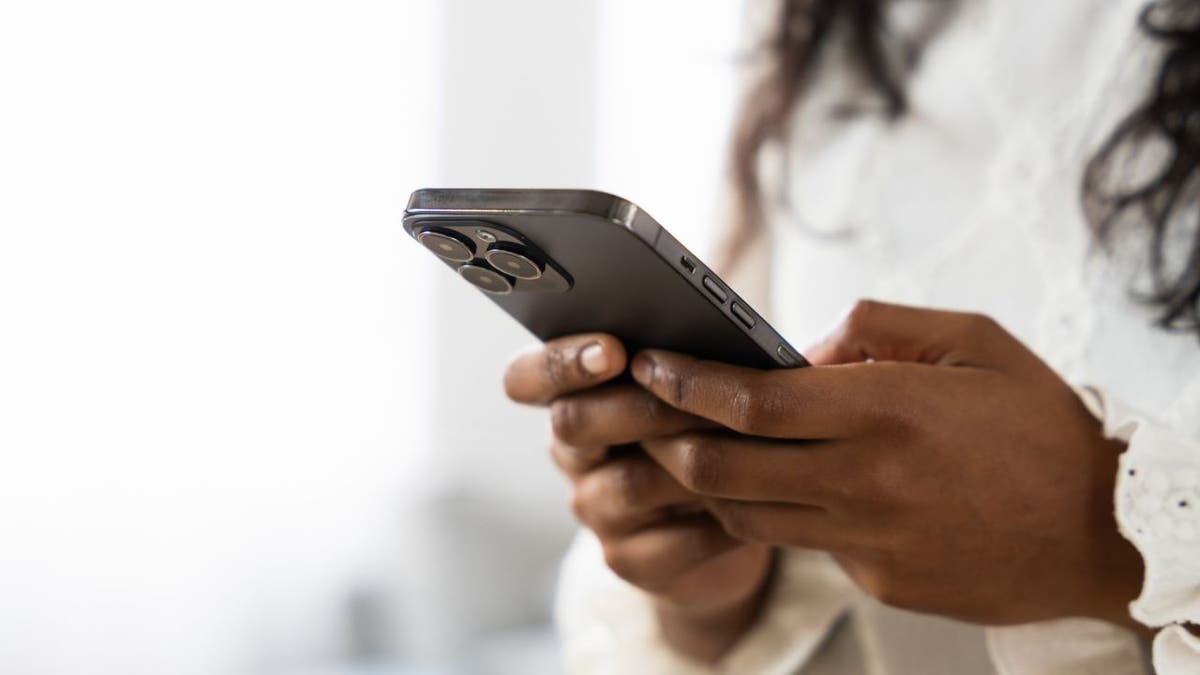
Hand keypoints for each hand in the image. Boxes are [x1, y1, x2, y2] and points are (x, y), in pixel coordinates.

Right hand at [503, 334, 773, 661]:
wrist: (728, 521)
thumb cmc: (711, 427)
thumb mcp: (693, 384)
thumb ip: (683, 358)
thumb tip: (712, 331)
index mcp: (573, 396)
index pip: (525, 377)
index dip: (558, 363)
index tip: (612, 351)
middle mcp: (572, 454)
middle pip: (572, 424)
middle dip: (638, 405)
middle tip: (693, 397)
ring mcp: (595, 509)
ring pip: (627, 483)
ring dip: (689, 462)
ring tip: (744, 443)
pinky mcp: (628, 561)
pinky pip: (668, 542)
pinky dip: (716, 520)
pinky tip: (753, 500)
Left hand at [633, 301, 1144, 627]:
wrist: (1106, 533)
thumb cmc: (1041, 429)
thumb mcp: (974, 343)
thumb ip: (879, 328)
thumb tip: (804, 347)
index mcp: (886, 410)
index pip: (751, 400)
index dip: (686, 382)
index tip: (649, 365)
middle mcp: (866, 479)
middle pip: (724, 468)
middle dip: (669, 441)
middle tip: (651, 417)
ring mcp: (869, 539)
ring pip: (749, 515)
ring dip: (712, 484)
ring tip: (703, 450)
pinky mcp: (879, 580)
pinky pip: (806, 543)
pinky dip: (783, 514)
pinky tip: (796, 489)